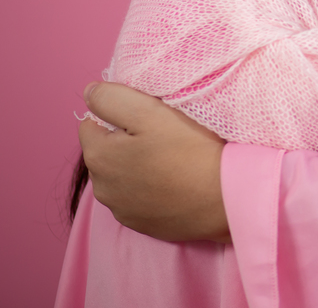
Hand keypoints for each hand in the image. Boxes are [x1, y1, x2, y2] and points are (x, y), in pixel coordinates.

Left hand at [79, 82, 230, 243]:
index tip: (149, 118)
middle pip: (106, 151)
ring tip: (172, 160)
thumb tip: (90, 92)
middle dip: (126, 142)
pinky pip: (138, 198)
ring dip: (137, 166)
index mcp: (98, 157)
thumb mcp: (151, 112)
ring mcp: (122, 211)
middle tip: (164, 136)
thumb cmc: (191, 150)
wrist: (227, 198)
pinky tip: (175, 182)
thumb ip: (112, 98)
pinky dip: (150, 189)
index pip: (91, 123)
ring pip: (121, 176)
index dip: (119, 115)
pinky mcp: (143, 225)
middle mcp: (102, 188)